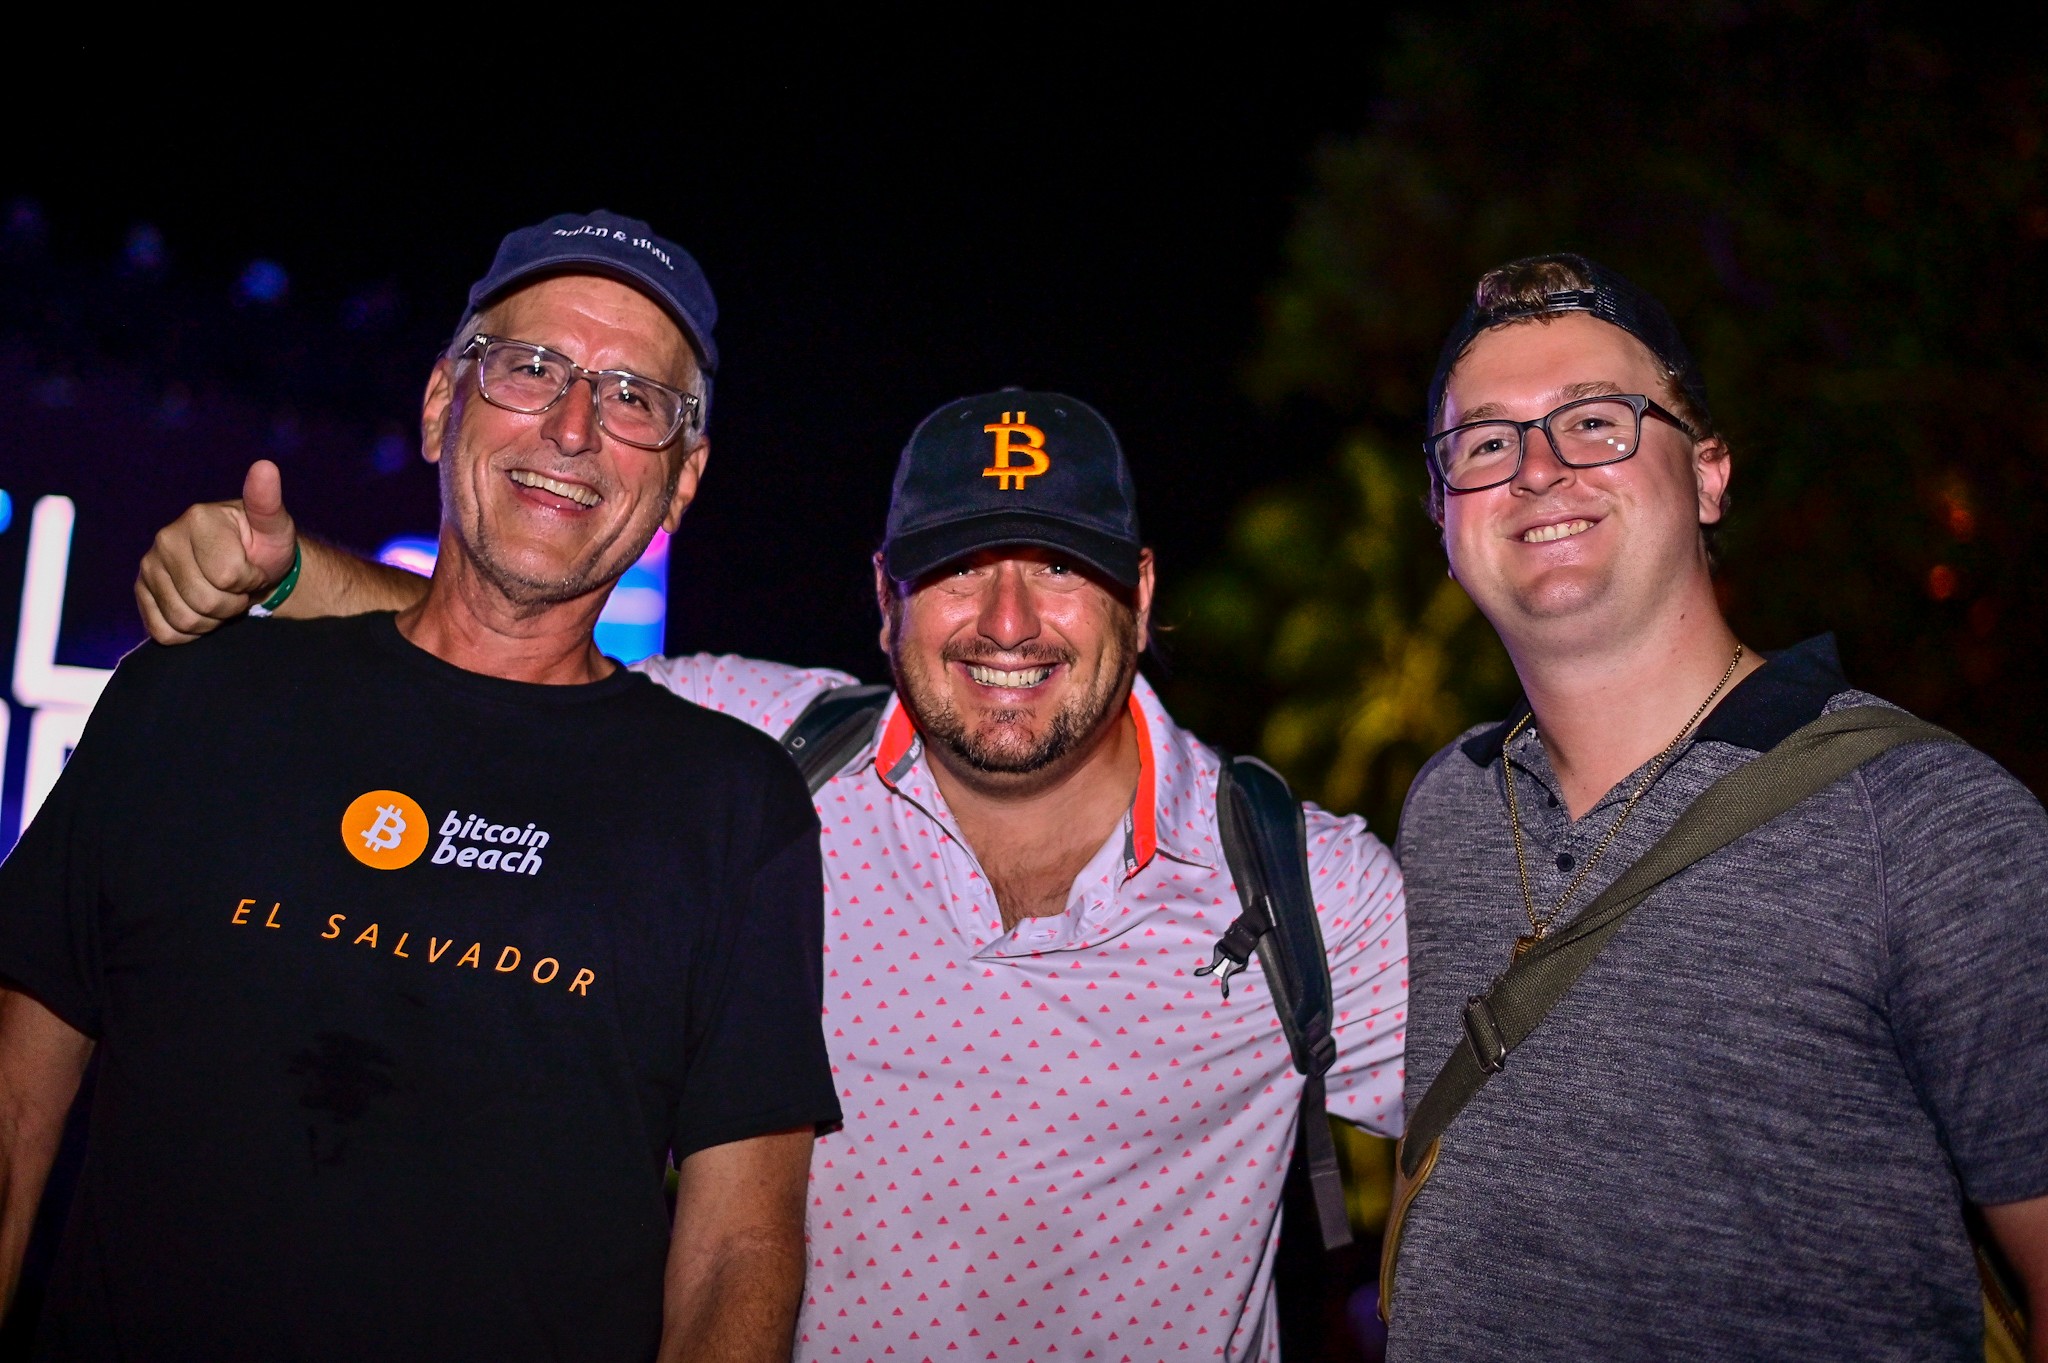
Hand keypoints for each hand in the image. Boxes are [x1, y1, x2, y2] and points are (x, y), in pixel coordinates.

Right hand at [134, 460, 297, 643]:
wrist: (248, 567)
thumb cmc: (263, 546)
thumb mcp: (275, 526)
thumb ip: (268, 502)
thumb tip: (266, 466)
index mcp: (197, 518)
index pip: (227, 576)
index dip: (249, 580)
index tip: (252, 567)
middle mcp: (165, 538)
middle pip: (204, 601)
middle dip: (232, 602)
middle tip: (238, 586)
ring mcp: (148, 566)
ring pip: (184, 619)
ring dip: (213, 619)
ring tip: (221, 596)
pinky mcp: (141, 592)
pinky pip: (164, 632)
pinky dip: (190, 632)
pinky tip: (202, 610)